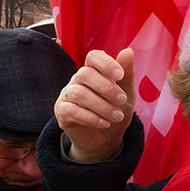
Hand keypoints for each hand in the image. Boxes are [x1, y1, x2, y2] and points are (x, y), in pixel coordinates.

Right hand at [55, 48, 136, 163]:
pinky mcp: (61, 112)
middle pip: (85, 74)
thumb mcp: (127, 94)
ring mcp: (67, 95)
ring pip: (78, 93)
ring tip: (117, 116)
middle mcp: (78, 79)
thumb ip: (127, 74)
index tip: (120, 75)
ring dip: (101, 106)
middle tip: (122, 101)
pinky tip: (104, 123)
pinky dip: (90, 117)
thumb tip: (127, 51)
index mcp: (94, 70)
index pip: (93, 56)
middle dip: (107, 88)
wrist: (106, 139)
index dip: (105, 63)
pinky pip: (71, 110)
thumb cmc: (116, 111)